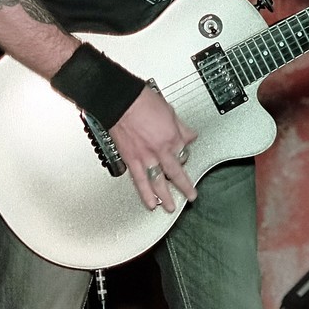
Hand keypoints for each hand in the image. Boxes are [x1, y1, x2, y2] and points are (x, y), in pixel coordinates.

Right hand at [108, 87, 198, 211]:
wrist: (119, 100)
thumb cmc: (141, 101)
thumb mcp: (170, 111)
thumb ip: (181, 127)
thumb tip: (190, 135)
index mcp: (172, 137)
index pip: (184, 154)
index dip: (185, 158)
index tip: (185, 161)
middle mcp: (160, 150)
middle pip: (175, 173)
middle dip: (184, 187)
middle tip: (190, 197)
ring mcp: (145, 157)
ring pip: (158, 182)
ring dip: (165, 197)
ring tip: (170, 208)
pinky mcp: (130, 160)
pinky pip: (139, 181)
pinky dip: (145, 193)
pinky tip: (148, 203)